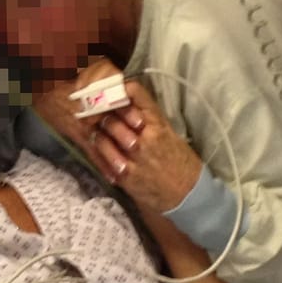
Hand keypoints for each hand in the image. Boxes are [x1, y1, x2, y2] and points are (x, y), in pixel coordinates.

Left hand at [34, 60, 202, 213]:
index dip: (117, 90)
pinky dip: (98, 154)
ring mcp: (134, 160)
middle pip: (112, 116)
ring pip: (102, 138)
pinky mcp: (126, 178)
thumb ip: (147, 117)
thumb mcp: (168, 132)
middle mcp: (145, 139)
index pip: (136, 96)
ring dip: (96, 133)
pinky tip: (99, 150)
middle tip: (93, 111)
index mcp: (158, 124)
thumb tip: (125, 98)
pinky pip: (102, 161)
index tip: (108, 89)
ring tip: (95, 131)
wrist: (188, 193)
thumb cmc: (179, 159)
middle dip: (100, 113)